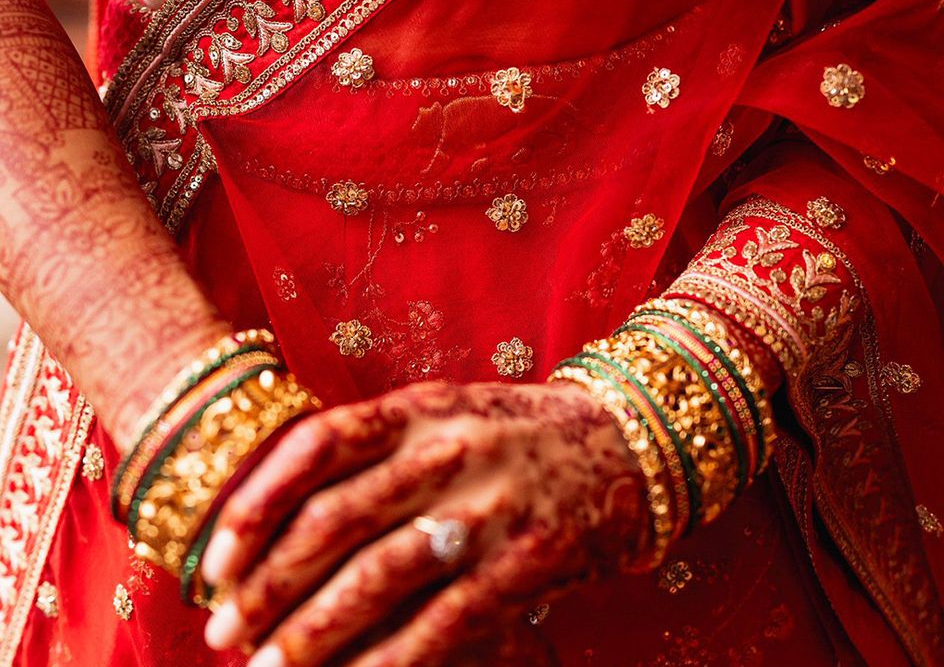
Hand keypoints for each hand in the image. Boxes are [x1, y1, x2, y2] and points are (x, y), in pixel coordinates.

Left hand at [200, 380, 646, 666]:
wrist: (623, 442)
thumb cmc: (512, 432)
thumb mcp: (445, 413)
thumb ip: (377, 448)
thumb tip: (283, 514)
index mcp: (421, 408)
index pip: (317, 445)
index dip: (256, 504)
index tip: (214, 562)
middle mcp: (449, 450)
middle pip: (335, 519)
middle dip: (268, 584)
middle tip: (224, 632)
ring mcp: (489, 506)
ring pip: (379, 577)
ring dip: (313, 634)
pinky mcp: (526, 562)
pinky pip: (441, 623)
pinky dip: (387, 662)